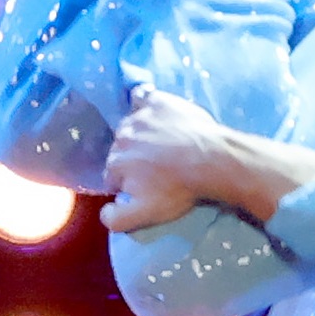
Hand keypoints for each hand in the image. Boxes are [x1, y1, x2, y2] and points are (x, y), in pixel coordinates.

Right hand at [98, 86, 224, 231]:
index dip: (127, 183)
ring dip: (141, 134)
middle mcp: (121, 136)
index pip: (112, 175)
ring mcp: (139, 117)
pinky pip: (141, 97)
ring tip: (163, 145)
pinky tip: (154, 112)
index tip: (145, 186)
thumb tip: (103, 212)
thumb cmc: (178, 189)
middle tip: (158, 167)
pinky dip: (144, 104)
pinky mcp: (157, 101)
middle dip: (133, 159)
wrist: (211, 161)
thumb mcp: (145, 214)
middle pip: (120, 149)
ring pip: (131, 126)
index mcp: (115, 163)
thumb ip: (116, 219)